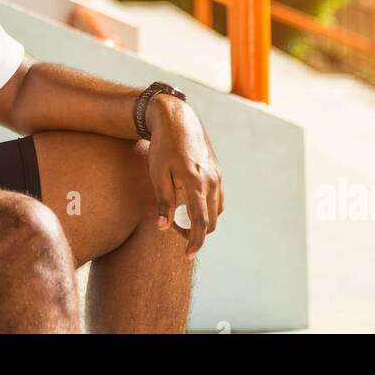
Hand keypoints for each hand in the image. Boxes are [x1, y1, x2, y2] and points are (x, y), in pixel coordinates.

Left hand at [145, 95, 223, 258]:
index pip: (200, 221)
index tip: (188, 255)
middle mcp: (211, 180)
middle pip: (211, 220)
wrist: (177, 118)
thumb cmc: (163, 146)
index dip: (195, 242)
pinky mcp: (217, 171)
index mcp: (195, 182)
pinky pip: (218, 198)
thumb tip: (163, 227)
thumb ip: (163, 202)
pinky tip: (191, 204)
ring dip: (202, 221)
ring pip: (216, 210)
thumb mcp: (157, 173)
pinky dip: (208, 208)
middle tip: (174, 231)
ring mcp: (217, 175)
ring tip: (180, 218)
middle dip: (195, 233)